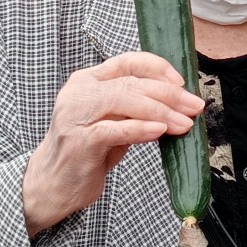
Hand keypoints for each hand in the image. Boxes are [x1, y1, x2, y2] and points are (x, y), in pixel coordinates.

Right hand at [22, 52, 203, 237]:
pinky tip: (161, 130)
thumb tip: (179, 101)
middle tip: (194, 106)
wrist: (52, 185)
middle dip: (169, 94)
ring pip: (125, 100)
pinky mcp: (79, 141)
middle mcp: (80, 90)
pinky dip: (142, 128)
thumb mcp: (114, 121)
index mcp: (88, 79)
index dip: (158, 68)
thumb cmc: (88, 151)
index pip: (128, 61)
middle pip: (132, 82)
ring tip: (184, 122)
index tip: (181, 83)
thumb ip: (136, 106)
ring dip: (161, 111)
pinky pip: (116, 129)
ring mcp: (76, 114)